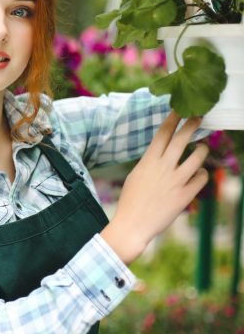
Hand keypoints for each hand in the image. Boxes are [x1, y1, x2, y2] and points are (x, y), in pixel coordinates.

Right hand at [101, 112, 208, 264]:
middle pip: (181, 140)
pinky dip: (202, 174)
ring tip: (202, 148)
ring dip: (202, 150)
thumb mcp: (136, 175)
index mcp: (148, 161)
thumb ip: (150, 162)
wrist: (133, 224)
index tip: (179, 110)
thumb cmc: (131, 199)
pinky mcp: (185, 196)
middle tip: (199, 117)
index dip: (172, 120)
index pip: (162, 134)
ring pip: (197, 158)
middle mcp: (163, 168)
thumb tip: (162, 153)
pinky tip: (198, 174)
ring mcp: (175, 182)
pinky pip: (201, 179)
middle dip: (191, 125)